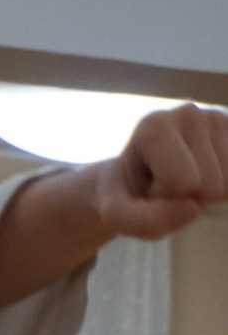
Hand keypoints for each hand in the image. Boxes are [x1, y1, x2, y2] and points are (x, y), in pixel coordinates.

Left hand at [95, 104, 227, 241]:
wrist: (134, 177)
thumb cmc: (125, 195)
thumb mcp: (117, 216)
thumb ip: (145, 221)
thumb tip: (193, 210)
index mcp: (155, 126)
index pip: (181, 182)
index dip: (164, 197)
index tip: (149, 187)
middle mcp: (189, 112)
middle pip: (210, 185)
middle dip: (187, 196)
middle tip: (166, 186)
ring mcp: (216, 118)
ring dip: (205, 193)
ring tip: (181, 180)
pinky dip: (222, 187)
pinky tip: (202, 174)